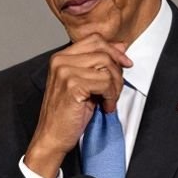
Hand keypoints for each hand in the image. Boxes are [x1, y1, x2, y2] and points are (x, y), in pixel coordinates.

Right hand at [24, 34, 130, 177]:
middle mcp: (60, 60)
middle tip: (114, 91)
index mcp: (61, 57)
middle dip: (117, 72)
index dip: (114, 50)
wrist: (52, 137)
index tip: (125, 64)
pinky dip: (110, 97)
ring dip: (115, 87)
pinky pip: (105, 83)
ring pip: (107, 68)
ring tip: (108, 100)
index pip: (95, 39)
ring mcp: (65, 72)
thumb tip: (121, 46)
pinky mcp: (72, 86)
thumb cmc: (67, 113)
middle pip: (103, 52)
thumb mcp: (86, 83)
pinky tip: (104, 107)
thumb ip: (100, 63)